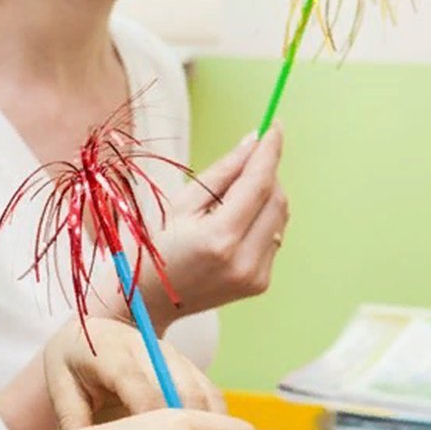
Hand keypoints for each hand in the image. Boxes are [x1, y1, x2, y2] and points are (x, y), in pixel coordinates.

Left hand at [44, 318, 224, 429]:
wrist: (95, 330)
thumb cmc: (74, 365)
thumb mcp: (62, 387)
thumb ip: (72, 421)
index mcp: (110, 351)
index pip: (134, 382)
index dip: (147, 416)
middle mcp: (148, 349)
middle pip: (179, 389)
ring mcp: (174, 357)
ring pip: (203, 395)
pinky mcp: (191, 368)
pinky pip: (213, 398)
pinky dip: (220, 428)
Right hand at [137, 125, 289, 323]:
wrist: (150, 302)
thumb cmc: (158, 248)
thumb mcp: (182, 204)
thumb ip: (222, 172)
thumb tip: (254, 141)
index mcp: (218, 238)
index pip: (258, 184)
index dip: (270, 152)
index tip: (276, 127)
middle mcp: (243, 259)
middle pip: (277, 199)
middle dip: (267, 174)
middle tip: (247, 163)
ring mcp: (255, 275)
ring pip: (280, 218)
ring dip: (265, 198)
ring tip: (230, 202)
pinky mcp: (260, 283)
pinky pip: (274, 238)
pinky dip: (261, 223)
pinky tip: (233, 229)